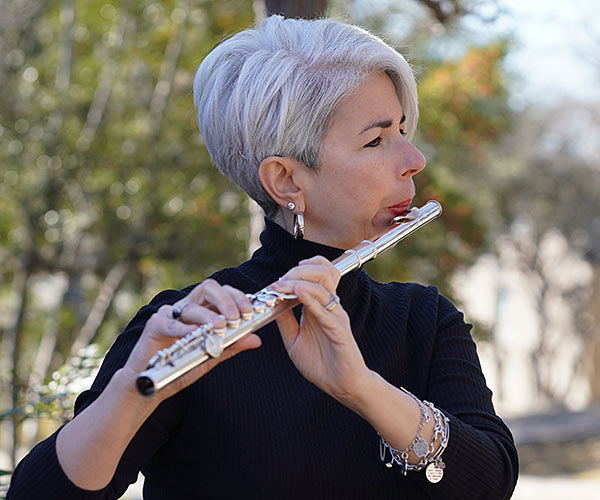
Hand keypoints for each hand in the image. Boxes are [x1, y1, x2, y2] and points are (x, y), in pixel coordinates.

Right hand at [123, 279, 261, 400]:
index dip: (238, 297)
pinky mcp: (155, 325)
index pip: (223, 292)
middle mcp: (188, 307)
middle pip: (208, 288)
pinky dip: (183, 327)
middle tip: (235, 317)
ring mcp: (170, 314)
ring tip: (219, 327)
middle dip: (226, 300)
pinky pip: (170, 322)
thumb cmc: (183, 365)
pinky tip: (194, 333)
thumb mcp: (212, 355)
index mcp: (203, 310)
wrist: (153, 382)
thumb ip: (232, 345)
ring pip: (191, 305)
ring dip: (208, 315)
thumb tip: (256, 339)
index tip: (250, 312)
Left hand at [270, 256, 369, 404]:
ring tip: (283, 285)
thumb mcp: (294, 340)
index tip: (276, 281)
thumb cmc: (321, 364)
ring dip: (300, 282)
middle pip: (321, 274)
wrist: (341, 385)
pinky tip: (298, 293)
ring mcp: (336, 317)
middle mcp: (329, 308)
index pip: (313, 277)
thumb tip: (270, 305)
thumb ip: (285, 322)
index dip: (295, 273)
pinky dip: (311, 300)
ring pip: (323, 288)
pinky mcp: (340, 330)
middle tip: (279, 281)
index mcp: (319, 308)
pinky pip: (326, 311)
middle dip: (297, 272)